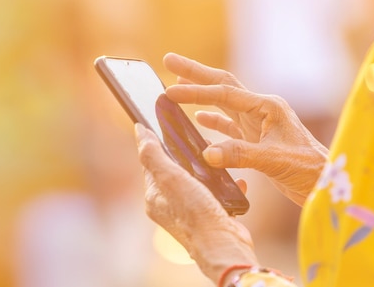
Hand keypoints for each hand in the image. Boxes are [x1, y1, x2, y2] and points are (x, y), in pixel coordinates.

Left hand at [134, 123, 258, 283]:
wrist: (224, 245)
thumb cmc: (195, 213)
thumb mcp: (171, 177)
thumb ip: (153, 155)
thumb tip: (139, 131)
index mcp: (155, 197)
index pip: (152, 163)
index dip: (158, 144)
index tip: (168, 128)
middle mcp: (170, 206)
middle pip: (175, 171)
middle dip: (186, 156)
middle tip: (199, 142)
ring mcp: (191, 212)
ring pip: (197, 182)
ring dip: (207, 170)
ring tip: (217, 157)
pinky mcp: (211, 216)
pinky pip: (216, 195)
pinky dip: (225, 186)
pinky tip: (234, 181)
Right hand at [162, 52, 327, 205]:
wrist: (325, 183)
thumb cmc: (308, 169)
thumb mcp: (273, 160)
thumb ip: (240, 155)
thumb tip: (206, 153)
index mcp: (267, 106)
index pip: (224, 94)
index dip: (196, 91)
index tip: (171, 89)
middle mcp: (262, 109)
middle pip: (222, 85)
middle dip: (195, 74)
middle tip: (169, 60)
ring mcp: (259, 123)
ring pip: (223, 103)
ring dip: (201, 94)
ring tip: (178, 85)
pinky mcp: (257, 139)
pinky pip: (230, 125)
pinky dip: (213, 120)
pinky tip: (199, 118)